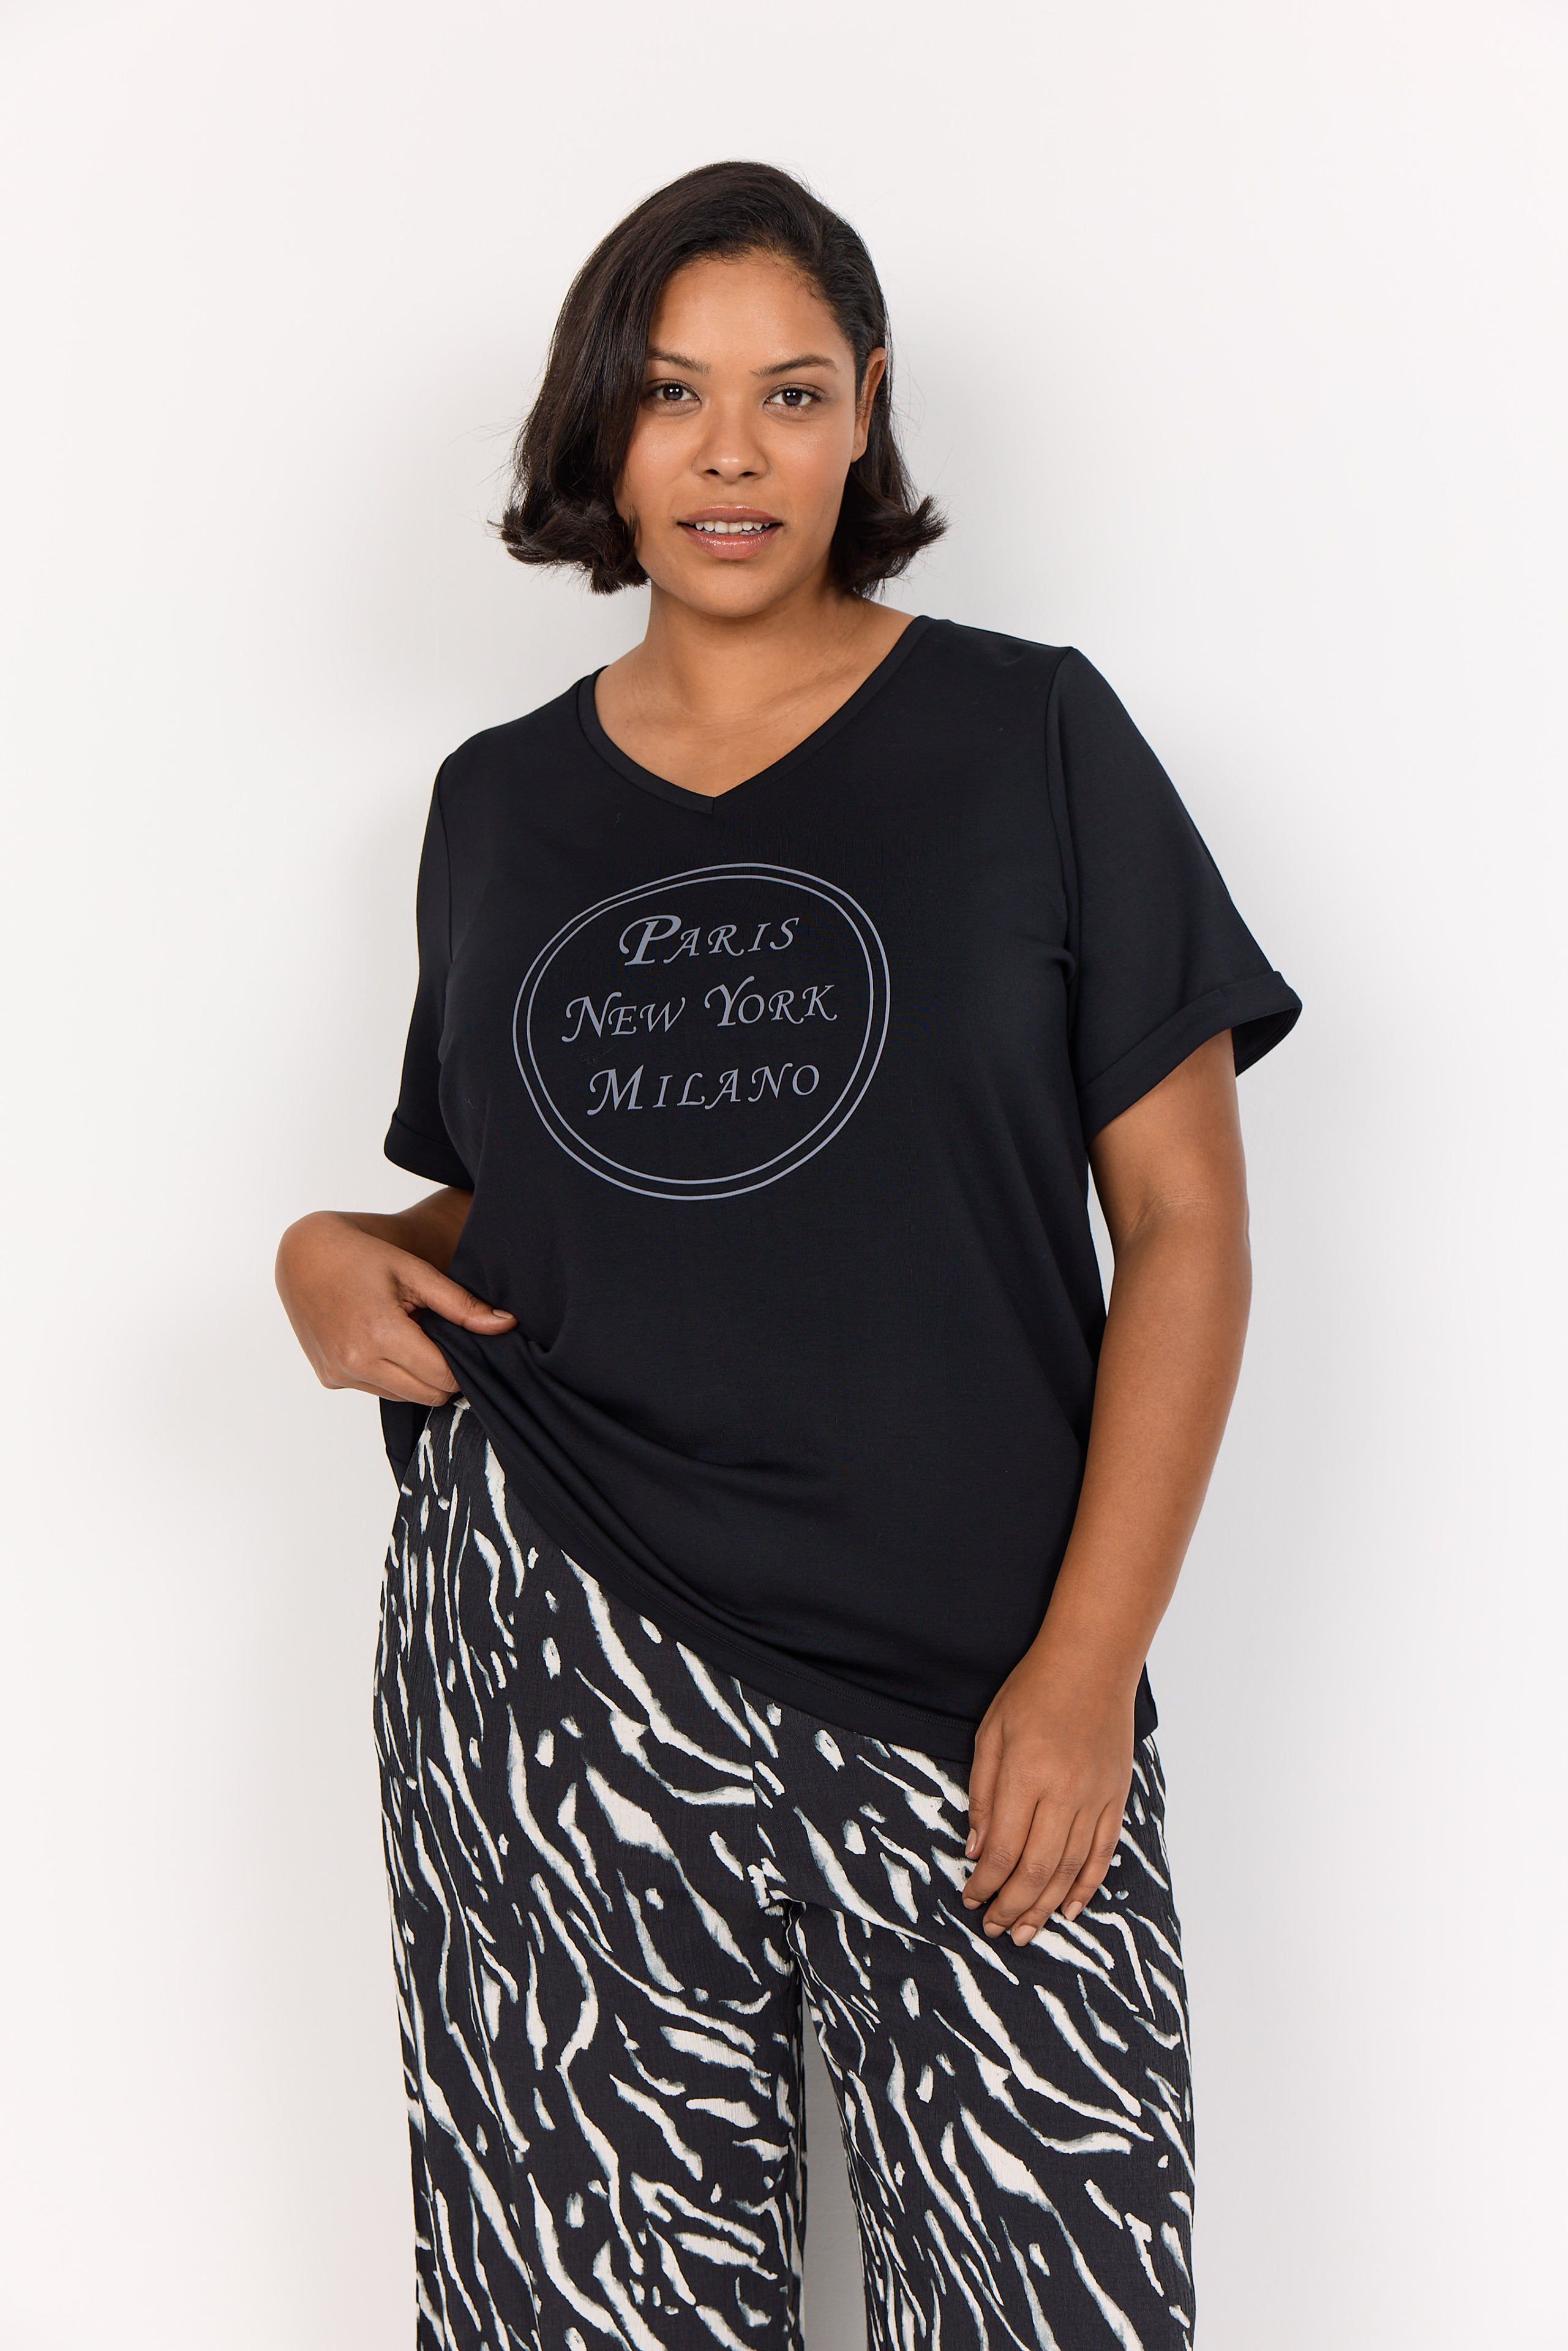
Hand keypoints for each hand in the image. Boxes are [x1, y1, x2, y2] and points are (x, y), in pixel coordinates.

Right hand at [275, 1210, 514, 1404]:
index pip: (444, 1377)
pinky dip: (388, 1374)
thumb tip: (507, 1325)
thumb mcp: (416, 1272)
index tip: (461, 1341)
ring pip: (403, 1397)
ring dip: (414, 1375)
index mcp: (381, 1334)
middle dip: (441, 1373)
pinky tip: (380, 1341)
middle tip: (437, 1337)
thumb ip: (462, 1305)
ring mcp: (340, 1374)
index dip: (461, 1363)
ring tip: (406, 1334)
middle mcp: (356, 1362)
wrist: (304, 1255)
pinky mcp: (329, 1379)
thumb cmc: (363, 1256)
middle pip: (427, 1394)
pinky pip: (376, 1391)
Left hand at [962, 1634, 1136, 1945]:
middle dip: (1012, 1907)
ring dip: (1046, 1907)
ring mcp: (1096, 1798)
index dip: (985, 1884)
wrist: (1092, 1663)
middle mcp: (1064, 1793)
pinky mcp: (1116, 1797)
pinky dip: (1086, 1885)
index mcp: (1026, 1775)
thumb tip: (976, 1850)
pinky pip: (1102, 1853)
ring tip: (1026, 1931)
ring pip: (1070, 1869)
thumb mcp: (990, 1733)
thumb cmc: (1033, 1691)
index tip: (970, 1898)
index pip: (1003, 1849)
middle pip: (1036, 1869)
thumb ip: (981, 1794)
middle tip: (995, 1929)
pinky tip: (1070, 1908)